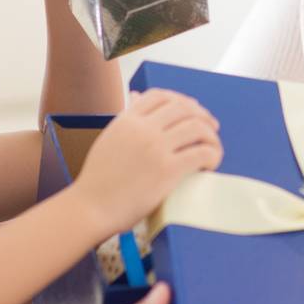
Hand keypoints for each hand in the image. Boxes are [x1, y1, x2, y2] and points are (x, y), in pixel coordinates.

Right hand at [72, 88, 221, 232]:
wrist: (91, 207)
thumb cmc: (98, 180)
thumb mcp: (109, 139)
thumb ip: (125, 119)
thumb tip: (136, 97)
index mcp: (127, 120)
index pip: (161, 95)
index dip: (181, 100)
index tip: (192, 111)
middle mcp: (143, 128)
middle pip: (183, 108)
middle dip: (202, 116)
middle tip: (212, 128)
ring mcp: (156, 147)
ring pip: (197, 127)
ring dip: (211, 136)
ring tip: (213, 149)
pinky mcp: (167, 170)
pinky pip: (201, 152)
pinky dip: (213, 155)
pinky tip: (210, 165)